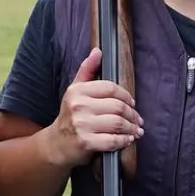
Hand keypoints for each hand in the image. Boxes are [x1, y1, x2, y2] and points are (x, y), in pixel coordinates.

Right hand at [45, 47, 143, 168]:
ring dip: (131, 128)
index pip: (110, 88)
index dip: (126, 96)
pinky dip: (124, 140)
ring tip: (136, 130)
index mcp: (78, 91)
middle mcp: (79, 106)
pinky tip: (128, 139)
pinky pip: (112, 141)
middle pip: (117, 106)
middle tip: (138, 119)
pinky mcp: (86, 142)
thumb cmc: (69, 116)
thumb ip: (87, 70)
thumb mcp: (75, 90)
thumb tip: (98, 51)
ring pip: (117, 123)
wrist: (56, 144)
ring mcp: (82, 125)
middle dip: (132, 114)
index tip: (132, 103)